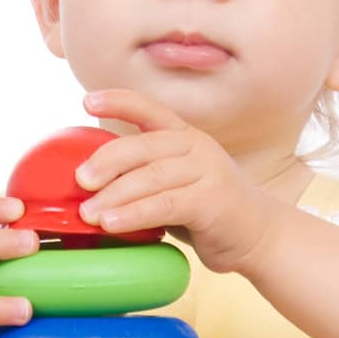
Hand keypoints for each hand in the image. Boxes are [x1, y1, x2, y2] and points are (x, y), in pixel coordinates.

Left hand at [75, 90, 272, 273]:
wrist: (258, 236)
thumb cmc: (208, 211)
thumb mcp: (176, 184)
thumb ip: (145, 177)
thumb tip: (92, 186)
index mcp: (185, 137)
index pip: (149, 109)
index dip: (118, 101)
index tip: (87, 101)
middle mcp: (196, 147)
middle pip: (142, 146)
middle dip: (106, 162)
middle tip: (80, 180)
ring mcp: (206, 172)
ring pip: (150, 177)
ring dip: (114, 195)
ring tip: (88, 213)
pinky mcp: (210, 201)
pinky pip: (164, 204)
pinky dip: (134, 214)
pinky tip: (113, 224)